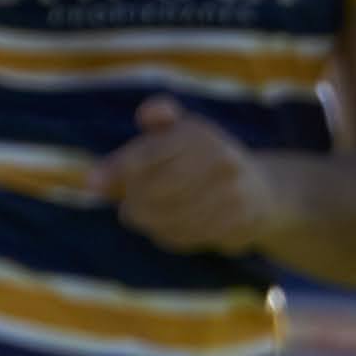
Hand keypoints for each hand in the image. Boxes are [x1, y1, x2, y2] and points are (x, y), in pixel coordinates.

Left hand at [98, 96, 284, 254]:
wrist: (264, 191)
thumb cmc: (206, 158)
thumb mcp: (183, 130)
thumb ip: (158, 119)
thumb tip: (138, 124)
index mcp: (199, 134)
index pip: (149, 153)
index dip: (117, 168)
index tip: (92, 183)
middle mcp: (219, 160)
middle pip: (157, 189)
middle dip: (135, 202)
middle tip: (127, 209)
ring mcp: (231, 194)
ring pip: (172, 217)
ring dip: (150, 222)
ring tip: (144, 219)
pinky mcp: (238, 223)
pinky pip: (191, 236)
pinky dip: (171, 236)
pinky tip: (167, 230)